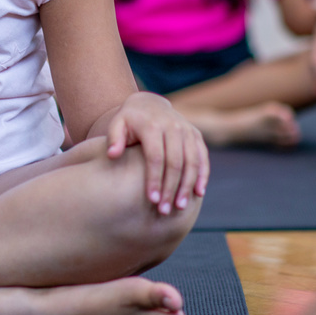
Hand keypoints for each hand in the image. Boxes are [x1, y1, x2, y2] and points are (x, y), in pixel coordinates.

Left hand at [104, 92, 209, 214]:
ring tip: (180, 207)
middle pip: (176, 162)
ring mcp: (187, 130)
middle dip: (171, 188)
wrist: (149, 104)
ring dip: (187, 186)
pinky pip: (203, 157)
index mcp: (152, 126)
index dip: (154, 179)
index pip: (156, 157)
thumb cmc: (129, 121)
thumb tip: (112, 155)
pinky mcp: (196, 135)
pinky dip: (202, 175)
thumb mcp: (117, 124)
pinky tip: (198, 192)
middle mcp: (173, 127)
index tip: (151, 200)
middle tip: (165, 210)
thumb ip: (113, 138)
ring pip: (192, 162)